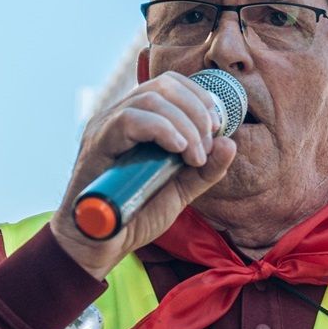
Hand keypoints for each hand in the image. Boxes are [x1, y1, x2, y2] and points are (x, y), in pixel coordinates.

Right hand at [51, 71, 237, 279]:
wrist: (102, 244)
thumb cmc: (137, 214)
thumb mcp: (181, 190)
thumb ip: (206, 169)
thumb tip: (230, 143)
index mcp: (140, 120)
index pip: (172, 84)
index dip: (200, 98)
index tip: (217, 127)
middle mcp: (120, 116)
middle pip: (164, 85)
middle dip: (197, 111)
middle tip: (206, 146)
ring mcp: (106, 126)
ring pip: (150, 98)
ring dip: (185, 125)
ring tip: (195, 156)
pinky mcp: (97, 143)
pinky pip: (130, 119)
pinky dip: (162, 130)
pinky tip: (179, 150)